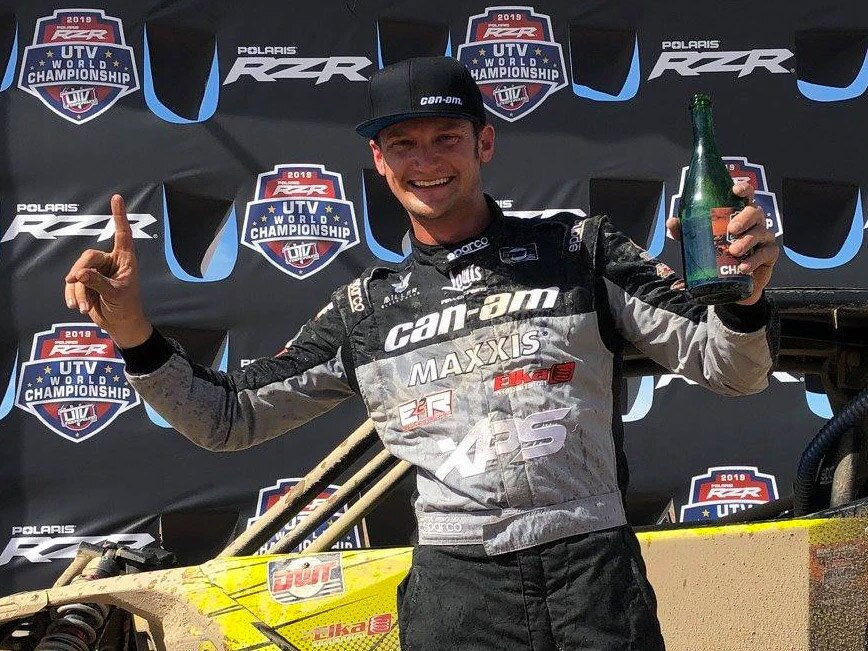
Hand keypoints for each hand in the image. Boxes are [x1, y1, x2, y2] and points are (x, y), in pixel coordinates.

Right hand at [64, 194, 152, 347]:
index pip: (122, 234)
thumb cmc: (126, 307)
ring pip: (78, 272)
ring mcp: (97, 271)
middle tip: (76, 283)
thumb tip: (79, 273)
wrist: (119, 324)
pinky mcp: (86, 282)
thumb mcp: (115, 295)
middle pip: (88, 257)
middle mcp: (110, 261)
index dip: (119, 216)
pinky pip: (73, 283)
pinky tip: (75, 307)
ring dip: (78, 291)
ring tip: (83, 307)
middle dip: (80, 272)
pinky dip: (72, 295)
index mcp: (125, 260)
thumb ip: (98, 283)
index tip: (117, 198)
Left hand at [666, 182, 779, 305]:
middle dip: (744, 219)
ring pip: (760, 232)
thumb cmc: (717, 255)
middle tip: (731, 229)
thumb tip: (672, 221)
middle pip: (754, 212)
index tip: (736, 190)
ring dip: (747, 241)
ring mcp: (764, 238)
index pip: (746, 196)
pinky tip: (743, 267)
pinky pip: (766, 254)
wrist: (730, 284)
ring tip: (733, 251)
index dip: (744, 189)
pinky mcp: (770, 255)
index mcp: (739, 214)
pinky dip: (754, 260)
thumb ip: (686, 231)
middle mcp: (755, 223)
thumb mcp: (698, 242)